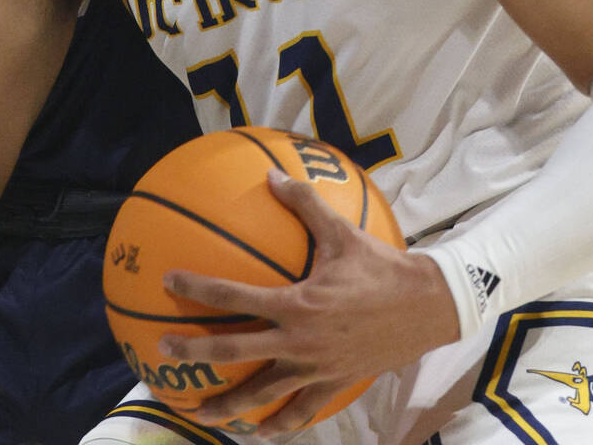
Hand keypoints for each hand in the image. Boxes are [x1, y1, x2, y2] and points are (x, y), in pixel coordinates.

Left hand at [159, 170, 458, 436]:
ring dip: (229, 405)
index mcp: (296, 303)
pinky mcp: (335, 385)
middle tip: (165, 350)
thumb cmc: (381, 266)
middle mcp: (299, 341)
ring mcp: (316, 368)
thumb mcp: (341, 230)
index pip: (234, 295)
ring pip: (264, 393)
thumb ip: (303, 202)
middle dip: (197, 351)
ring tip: (201, 415)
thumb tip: (270, 173)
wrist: (426, 308)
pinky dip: (280, 425)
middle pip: (236, 350)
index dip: (198, 288)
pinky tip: (261, 433)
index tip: (169, 282)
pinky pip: (302, 411)